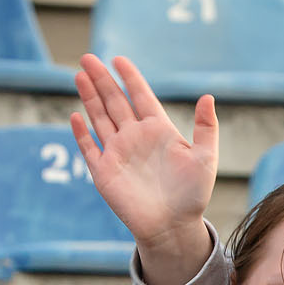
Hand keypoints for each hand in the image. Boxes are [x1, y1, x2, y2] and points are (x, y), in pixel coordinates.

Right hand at [72, 54, 218, 284]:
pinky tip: (76, 115)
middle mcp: (135, 137)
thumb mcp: (205, 158)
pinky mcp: (104, 171)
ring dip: (89, 97)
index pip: (140, 96)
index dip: (129, 77)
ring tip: (79, 75)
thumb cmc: (192, 194)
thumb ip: (206, 127)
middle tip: (88, 57)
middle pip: (114, 101)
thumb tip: (208, 96)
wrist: (173, 227)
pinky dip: (81, 132)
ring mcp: (118, 153)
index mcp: (158, 130)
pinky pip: (89, 147)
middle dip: (102, 79)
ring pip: (100, 118)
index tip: (119, 59)